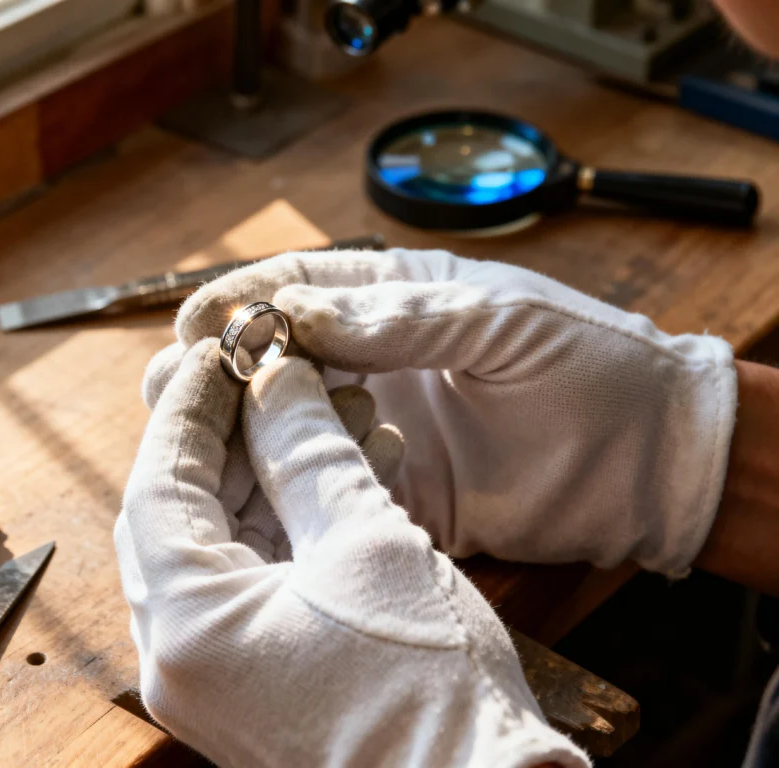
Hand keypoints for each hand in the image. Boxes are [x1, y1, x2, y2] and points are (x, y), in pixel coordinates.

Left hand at [115, 340, 587, 766]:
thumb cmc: (432, 690)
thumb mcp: (369, 543)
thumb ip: (309, 451)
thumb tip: (278, 381)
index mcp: (188, 626)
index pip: (159, 485)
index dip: (189, 406)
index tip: (218, 350)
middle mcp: (179, 659)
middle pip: (179, 514)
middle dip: (226, 436)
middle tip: (268, 377)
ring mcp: (212, 678)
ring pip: (215, 546)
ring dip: (264, 478)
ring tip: (324, 415)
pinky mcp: (251, 684)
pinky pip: (246, 584)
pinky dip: (282, 528)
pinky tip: (335, 477)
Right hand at [175, 249, 737, 574]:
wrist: (647, 459)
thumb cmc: (588, 364)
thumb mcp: (498, 320)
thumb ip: (401, 320)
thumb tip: (299, 314)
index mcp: (393, 301)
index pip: (295, 286)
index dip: (237, 301)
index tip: (194, 325)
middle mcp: (372, 362)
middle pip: (270, 356)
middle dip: (217, 366)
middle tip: (178, 384)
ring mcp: (374, 427)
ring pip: (282, 423)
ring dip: (238, 427)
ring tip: (198, 437)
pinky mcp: (387, 490)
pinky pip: (319, 484)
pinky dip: (282, 485)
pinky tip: (252, 490)